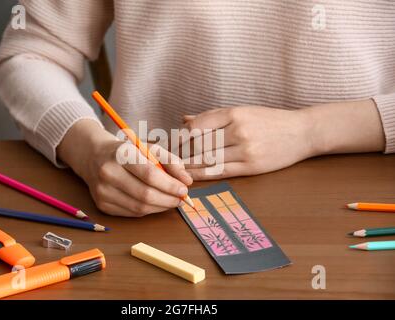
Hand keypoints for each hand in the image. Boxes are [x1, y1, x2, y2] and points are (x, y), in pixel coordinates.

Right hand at [58, 120, 192, 216]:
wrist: (94, 157)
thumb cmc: (126, 152)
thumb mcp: (149, 149)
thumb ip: (171, 162)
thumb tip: (186, 181)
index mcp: (121, 154)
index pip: (150, 174)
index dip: (170, 185)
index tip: (184, 189)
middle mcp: (108, 172)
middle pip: (145, 194)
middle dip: (168, 199)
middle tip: (181, 198)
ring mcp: (103, 191)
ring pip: (139, 207)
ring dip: (160, 207)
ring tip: (171, 201)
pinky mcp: (102, 204)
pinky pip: (132, 213)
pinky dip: (148, 210)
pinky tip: (155, 203)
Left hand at [180, 106, 313, 178]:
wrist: (302, 132)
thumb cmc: (269, 120)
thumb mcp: (242, 111)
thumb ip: (212, 116)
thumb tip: (184, 119)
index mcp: (234, 113)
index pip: (196, 126)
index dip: (178, 137)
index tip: (168, 143)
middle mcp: (239, 130)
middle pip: (198, 144)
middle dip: (179, 153)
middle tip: (166, 159)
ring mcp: (246, 150)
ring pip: (207, 159)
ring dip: (188, 165)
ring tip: (175, 169)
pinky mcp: (252, 167)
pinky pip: (220, 172)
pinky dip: (203, 174)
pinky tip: (192, 176)